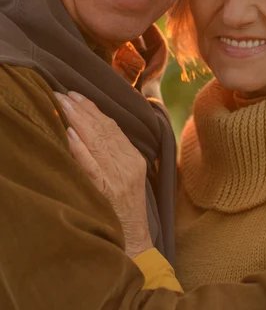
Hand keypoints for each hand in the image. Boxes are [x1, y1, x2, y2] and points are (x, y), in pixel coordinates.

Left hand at [54, 91, 152, 258]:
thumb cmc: (125, 210)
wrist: (134, 243)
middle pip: (104, 129)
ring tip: (62, 104)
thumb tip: (91, 131)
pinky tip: (70, 134)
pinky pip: (91, 166)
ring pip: (97, 142)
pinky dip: (81, 148)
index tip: (76, 94)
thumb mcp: (127, 177)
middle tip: (62, 93)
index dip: (93, 108)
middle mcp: (128, 164)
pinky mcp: (107, 192)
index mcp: (134, 158)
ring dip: (78, 121)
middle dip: (82, 109)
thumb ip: (115, 155)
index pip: (112, 126)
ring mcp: (118, 178)